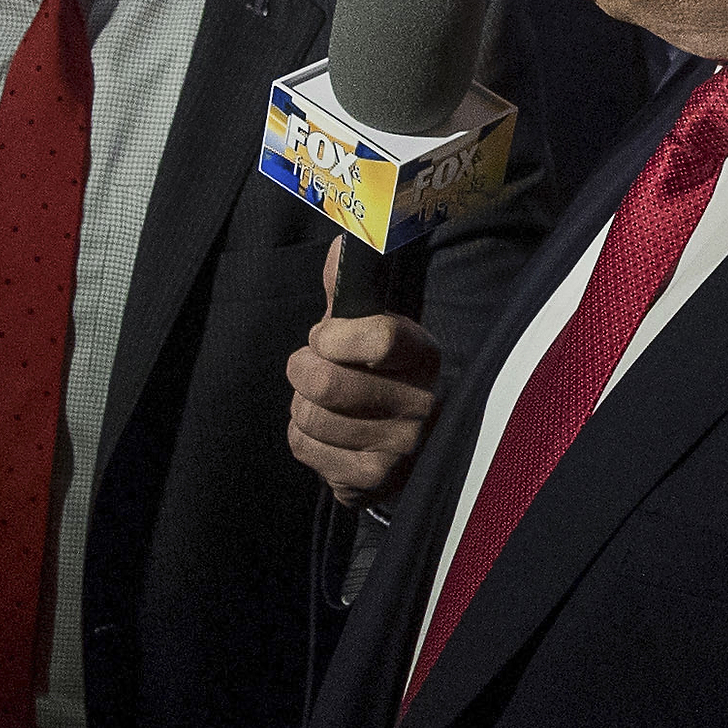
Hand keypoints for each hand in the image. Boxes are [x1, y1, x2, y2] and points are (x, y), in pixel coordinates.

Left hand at [285, 238, 445, 504]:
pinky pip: (305, 448)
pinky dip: (302, 437)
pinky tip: (326, 433)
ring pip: (310, 417)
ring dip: (301, 405)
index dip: (334, 335)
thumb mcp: (372, 324)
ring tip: (322, 402)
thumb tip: (340, 245)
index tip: (325, 334)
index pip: (380, 339)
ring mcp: (398, 450)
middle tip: (310, 366)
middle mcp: (422, 407)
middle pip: (329, 383)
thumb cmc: (377, 371)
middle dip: (303, 368)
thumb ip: (349, 287)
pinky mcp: (370, 482)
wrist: (403, 440)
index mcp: (425, 357)